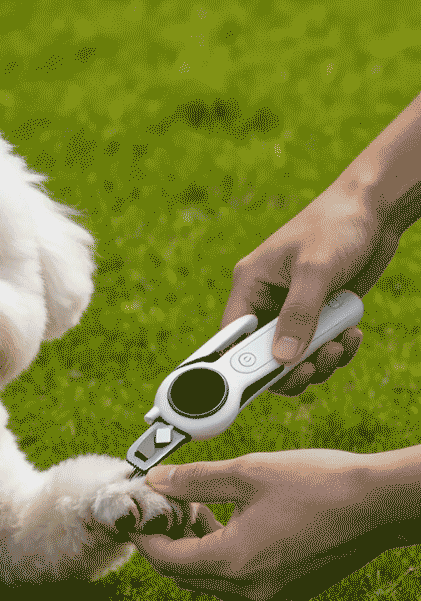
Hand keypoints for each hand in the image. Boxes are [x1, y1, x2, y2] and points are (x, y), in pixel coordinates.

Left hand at [130, 450, 391, 600]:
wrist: (378, 504)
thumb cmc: (317, 484)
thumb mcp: (246, 472)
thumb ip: (193, 480)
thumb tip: (156, 481)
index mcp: (234, 562)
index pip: (166, 561)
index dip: (144, 537)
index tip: (137, 515)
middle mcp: (250, 588)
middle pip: (184, 575)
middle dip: (167, 543)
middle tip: (166, 508)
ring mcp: (271, 593)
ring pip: (210, 579)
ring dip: (194, 549)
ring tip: (196, 509)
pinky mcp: (288, 588)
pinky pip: (238, 579)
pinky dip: (221, 555)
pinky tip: (228, 521)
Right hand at [224, 180, 400, 395]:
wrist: (376, 209)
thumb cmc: (338, 225)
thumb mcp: (315, 270)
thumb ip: (299, 314)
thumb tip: (283, 358)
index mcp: (250, 286)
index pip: (232, 336)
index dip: (238, 364)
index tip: (255, 384)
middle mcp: (266, 301)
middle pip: (262, 355)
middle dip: (288, 368)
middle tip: (310, 369)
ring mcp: (292, 311)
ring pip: (293, 357)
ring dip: (318, 361)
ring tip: (340, 346)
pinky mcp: (317, 315)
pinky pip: (318, 348)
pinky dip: (335, 349)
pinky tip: (351, 335)